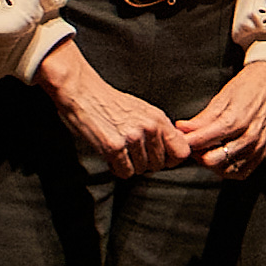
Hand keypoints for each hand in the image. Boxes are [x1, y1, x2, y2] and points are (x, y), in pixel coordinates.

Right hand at [38, 42, 188, 173]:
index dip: (172, 160)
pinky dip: (117, 169)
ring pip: (141, 170)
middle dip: (146, 164)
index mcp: (158, 118)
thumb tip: (173, 149)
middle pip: (159, 165)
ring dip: (130, 165)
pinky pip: (125, 172)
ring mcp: (132, 138)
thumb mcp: (142, 110)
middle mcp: (149, 128)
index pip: (182, 151)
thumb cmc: (110, 102)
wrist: (83, 92)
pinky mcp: (114, 147)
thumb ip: (159, 129)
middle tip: (132, 154)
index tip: (162, 160)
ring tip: (120, 151)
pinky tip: (111, 156)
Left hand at [177, 55, 265, 178]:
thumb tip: (182, 128)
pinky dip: (229, 169)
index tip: (179, 141)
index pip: (204, 141)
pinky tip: (223, 158)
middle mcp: (250, 136)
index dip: (187, 143)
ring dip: (212, 163)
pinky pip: (243, 172)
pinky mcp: (265, 151)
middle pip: (213, 160)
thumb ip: (201, 118)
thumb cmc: (249, 86)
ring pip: (227, 169)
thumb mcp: (221, 98)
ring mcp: (259, 145)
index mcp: (236, 119)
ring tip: (207, 151)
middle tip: (192, 146)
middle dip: (198, 155)